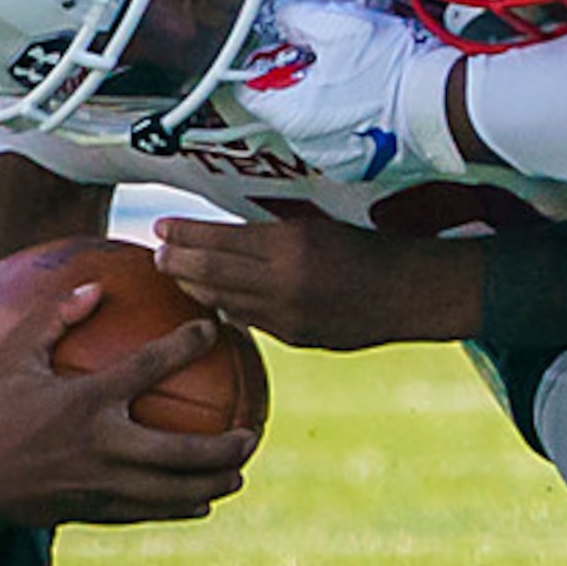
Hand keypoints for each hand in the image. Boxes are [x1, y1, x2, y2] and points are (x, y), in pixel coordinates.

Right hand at [0, 283, 256, 537]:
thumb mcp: (10, 358)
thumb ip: (52, 319)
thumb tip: (96, 287)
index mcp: (83, 402)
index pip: (148, 367)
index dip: (185, 344)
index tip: (214, 329)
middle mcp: (99, 446)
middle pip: (178, 451)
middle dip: (222, 447)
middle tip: (251, 434)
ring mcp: (98, 484)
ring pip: (170, 490)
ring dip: (212, 482)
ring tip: (240, 472)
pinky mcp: (93, 510)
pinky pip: (147, 511)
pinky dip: (180, 507)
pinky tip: (203, 500)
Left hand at [153, 212, 480, 352]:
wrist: (409, 291)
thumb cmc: (366, 249)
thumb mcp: (318, 229)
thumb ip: (270, 237)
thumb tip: (221, 238)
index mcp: (291, 243)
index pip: (220, 238)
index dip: (184, 234)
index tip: (160, 227)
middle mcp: (284, 280)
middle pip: (210, 272)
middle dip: (176, 262)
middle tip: (157, 253)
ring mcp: (287, 314)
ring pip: (222, 301)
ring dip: (194, 288)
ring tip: (176, 275)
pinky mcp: (295, 338)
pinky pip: (248, 321)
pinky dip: (226, 308)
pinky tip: (214, 301)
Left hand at [236, 0, 463, 184]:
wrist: (446, 105)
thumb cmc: (393, 71)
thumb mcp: (338, 24)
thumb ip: (297, 18)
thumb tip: (285, 18)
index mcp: (291, 116)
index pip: (251, 88)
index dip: (271, 60)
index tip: (294, 48)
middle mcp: (309, 147)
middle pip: (288, 105)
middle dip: (306, 79)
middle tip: (338, 57)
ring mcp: (340, 161)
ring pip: (319, 124)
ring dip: (333, 101)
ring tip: (366, 78)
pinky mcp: (370, 167)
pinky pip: (350, 139)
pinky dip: (358, 122)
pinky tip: (381, 100)